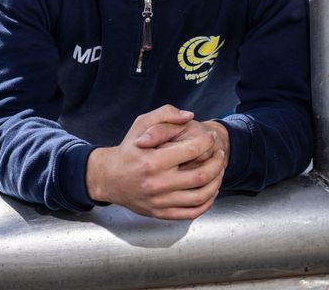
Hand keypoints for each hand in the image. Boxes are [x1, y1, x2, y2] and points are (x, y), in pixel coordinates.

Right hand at [85, 105, 227, 219]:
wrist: (109, 178)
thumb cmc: (129, 149)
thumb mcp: (142, 124)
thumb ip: (166, 114)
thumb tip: (189, 116)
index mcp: (153, 161)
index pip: (193, 150)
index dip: (208, 141)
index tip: (210, 137)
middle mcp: (157, 184)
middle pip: (201, 176)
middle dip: (217, 163)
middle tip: (219, 154)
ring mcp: (159, 201)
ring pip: (200, 197)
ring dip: (216, 182)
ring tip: (219, 171)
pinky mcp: (160, 213)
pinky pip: (191, 213)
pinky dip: (207, 203)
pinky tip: (211, 190)